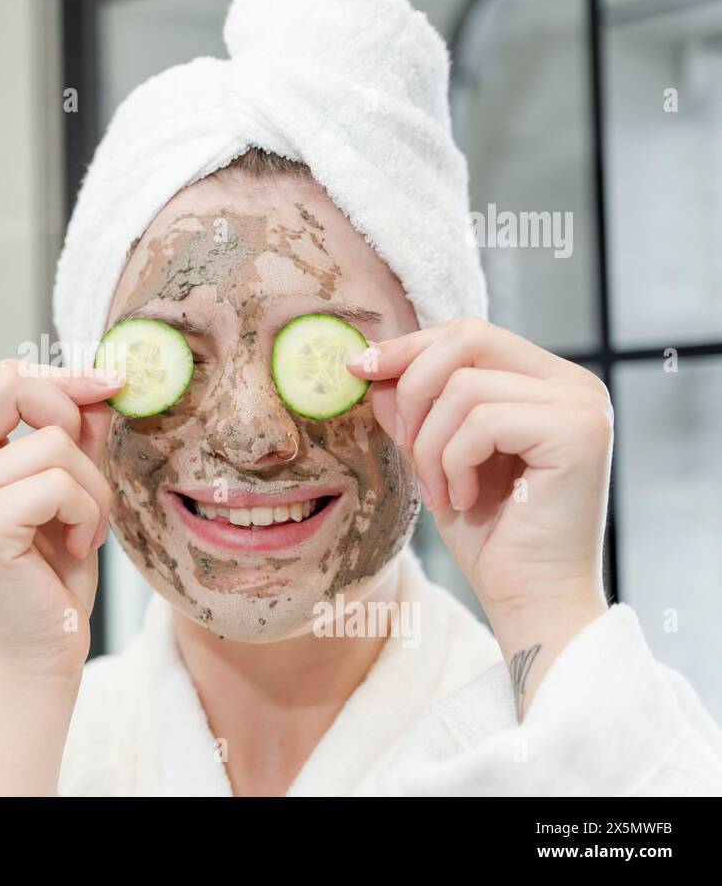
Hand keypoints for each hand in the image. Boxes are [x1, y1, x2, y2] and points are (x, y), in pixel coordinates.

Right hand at [0, 358, 121, 681]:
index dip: (60, 377)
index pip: (3, 379)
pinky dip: (85, 513)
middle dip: (70, 414)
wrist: (39, 656)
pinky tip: (75, 545)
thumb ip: (77, 436)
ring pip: (53, 443)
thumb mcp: (71, 490)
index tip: (110, 384)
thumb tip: (103, 381)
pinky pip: (57, 484)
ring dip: (91, 487)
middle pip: (12, 386)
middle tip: (87, 472)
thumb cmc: (52, 577)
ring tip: (81, 528)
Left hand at [348, 318, 611, 715]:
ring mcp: (582, 405)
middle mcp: (574, 384)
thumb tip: (371, 363)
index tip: (357, 368)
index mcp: (546, 382)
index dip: (409, 346)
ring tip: (441, 492)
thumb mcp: (436, 459)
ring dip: (432, 445)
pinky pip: (481, 420)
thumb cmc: (490, 538)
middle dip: (414, 390)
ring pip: (464, 386)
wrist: (530, 602)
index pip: (468, 335)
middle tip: (408, 449)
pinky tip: (463, 499)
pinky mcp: (578, 432)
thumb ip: (414, 410)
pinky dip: (454, 462)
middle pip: (468, 339)